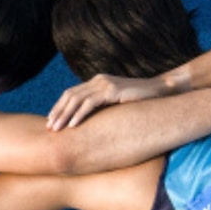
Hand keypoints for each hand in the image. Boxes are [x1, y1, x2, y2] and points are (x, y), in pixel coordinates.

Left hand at [47, 73, 168, 130]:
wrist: (162, 91)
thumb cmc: (141, 101)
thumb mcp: (118, 104)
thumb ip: (104, 108)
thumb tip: (91, 124)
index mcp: (98, 82)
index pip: (72, 93)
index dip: (59, 107)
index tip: (52, 121)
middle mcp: (98, 80)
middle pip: (70, 95)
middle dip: (57, 112)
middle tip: (49, 127)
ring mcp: (105, 84)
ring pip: (76, 99)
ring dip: (64, 115)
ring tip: (57, 129)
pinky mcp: (112, 90)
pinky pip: (90, 103)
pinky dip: (79, 114)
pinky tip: (73, 125)